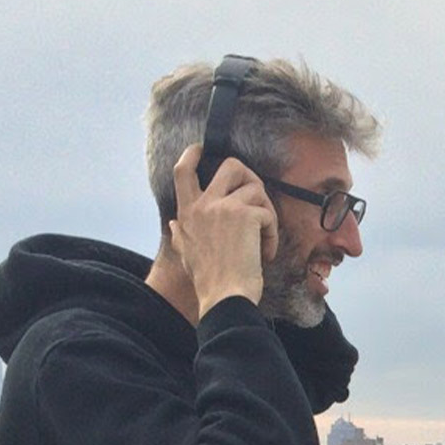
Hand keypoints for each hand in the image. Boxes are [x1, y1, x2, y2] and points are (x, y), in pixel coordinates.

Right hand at [167, 144, 279, 317]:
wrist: (224, 297)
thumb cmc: (208, 281)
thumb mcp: (185, 254)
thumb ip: (179, 235)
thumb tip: (172, 224)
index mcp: (187, 213)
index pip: (182, 172)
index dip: (192, 154)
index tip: (201, 148)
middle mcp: (203, 204)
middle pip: (231, 166)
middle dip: (251, 177)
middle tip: (258, 198)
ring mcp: (224, 207)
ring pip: (256, 188)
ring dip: (267, 212)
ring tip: (264, 237)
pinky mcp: (246, 215)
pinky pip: (268, 213)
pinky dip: (272, 233)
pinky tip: (266, 253)